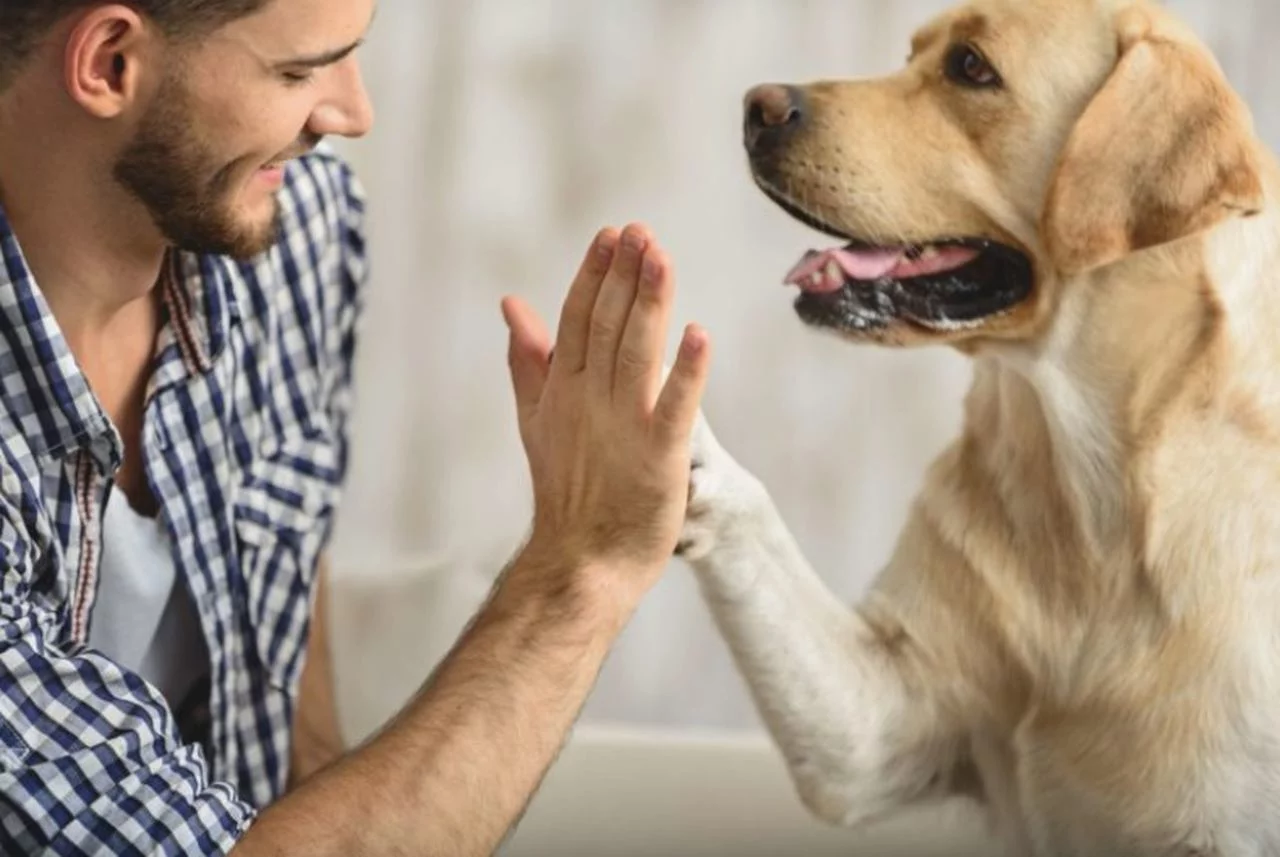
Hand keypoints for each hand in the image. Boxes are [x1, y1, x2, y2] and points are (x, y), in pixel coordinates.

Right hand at [500, 224, 710, 597]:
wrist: (580, 561)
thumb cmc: (566, 490)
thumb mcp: (537, 417)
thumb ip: (529, 359)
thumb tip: (511, 304)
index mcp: (564, 388)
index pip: (578, 318)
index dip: (596, 275)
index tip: (613, 235)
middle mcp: (590, 400)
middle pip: (607, 326)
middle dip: (624, 276)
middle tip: (641, 232)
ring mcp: (624, 427)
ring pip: (636, 353)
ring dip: (650, 305)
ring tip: (662, 259)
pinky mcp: (659, 457)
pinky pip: (675, 407)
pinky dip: (685, 372)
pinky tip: (698, 335)